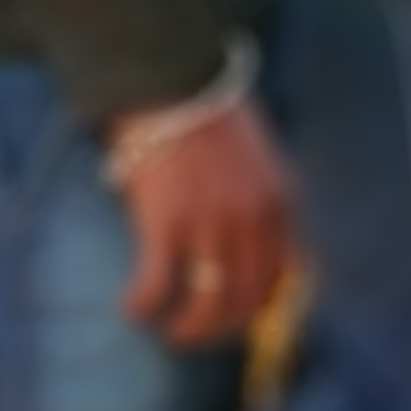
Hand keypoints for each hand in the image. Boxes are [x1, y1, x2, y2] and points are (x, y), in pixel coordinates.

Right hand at [115, 96, 297, 347]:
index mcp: (280, 204)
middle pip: (245, 302)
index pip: (280, 281)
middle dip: (218, 331)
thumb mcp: (256, 160)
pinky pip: (157, 286)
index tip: (229, 322)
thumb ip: (259, 203)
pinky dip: (141, 305)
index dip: (254, 313)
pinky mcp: (167, 223)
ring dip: (185, 330)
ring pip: (207, 305)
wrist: (171, 76)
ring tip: (165, 331)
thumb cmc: (204, 114)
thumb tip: (241, 253)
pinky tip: (129, 309)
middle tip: (191, 334)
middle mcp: (253, 221)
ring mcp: (212, 224)